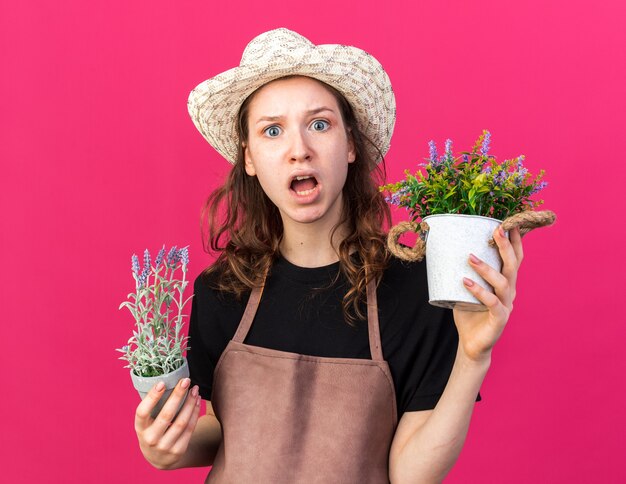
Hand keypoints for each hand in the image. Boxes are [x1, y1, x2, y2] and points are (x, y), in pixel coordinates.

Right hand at [134, 378, 201, 469]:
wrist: (159, 458)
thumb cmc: (153, 431)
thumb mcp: (147, 423)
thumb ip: (153, 406)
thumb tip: (166, 378)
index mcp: (140, 428)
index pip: (142, 412)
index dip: (152, 397)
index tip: (162, 382)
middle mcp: (150, 439)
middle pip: (166, 415)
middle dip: (177, 395)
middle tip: (185, 380)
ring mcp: (164, 447)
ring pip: (181, 422)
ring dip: (190, 403)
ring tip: (195, 389)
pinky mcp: (178, 451)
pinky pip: (190, 428)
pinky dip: (195, 412)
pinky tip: (197, 401)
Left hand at [452, 225, 523, 362]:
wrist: (471, 344)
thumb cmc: (469, 314)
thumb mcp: (466, 289)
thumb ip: (464, 272)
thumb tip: (447, 250)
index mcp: (505, 283)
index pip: (514, 259)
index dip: (515, 242)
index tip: (510, 223)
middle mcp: (509, 292)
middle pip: (512, 266)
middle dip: (506, 247)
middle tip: (497, 230)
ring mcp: (506, 306)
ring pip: (503, 283)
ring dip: (486, 268)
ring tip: (470, 258)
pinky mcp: (499, 319)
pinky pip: (492, 303)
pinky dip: (479, 292)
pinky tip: (466, 282)